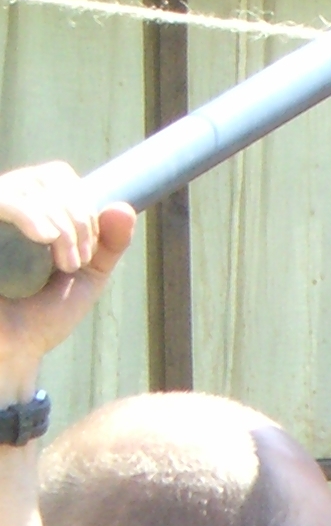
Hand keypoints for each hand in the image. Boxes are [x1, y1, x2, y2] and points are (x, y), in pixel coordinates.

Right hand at [0, 165, 131, 371]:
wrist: (13, 349)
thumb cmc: (43, 315)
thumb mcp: (85, 276)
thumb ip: (106, 244)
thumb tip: (124, 207)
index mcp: (25, 210)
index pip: (57, 176)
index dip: (83, 204)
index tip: (88, 250)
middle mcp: (2, 206)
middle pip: (47, 177)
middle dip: (78, 218)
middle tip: (77, 262)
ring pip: (29, 186)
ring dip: (62, 226)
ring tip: (65, 264)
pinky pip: (3, 199)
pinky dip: (33, 216)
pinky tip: (46, 240)